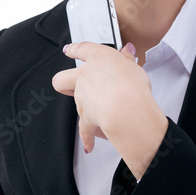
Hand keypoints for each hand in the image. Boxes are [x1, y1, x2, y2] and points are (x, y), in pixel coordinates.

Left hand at [52, 41, 168, 178]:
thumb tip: (126, 52)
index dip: (74, 49)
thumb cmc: (131, 85)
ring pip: (76, 105)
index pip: (82, 49)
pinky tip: (89, 145)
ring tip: (105, 116)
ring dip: (87, 110)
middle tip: (69, 86)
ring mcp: (82, 98)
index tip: (69, 50)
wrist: (125, 109)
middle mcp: (85, 77)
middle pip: (61, 79)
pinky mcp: (86, 119)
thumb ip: (127, 60)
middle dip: (63, 84)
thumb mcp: (134, 67)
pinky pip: (85, 131)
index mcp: (98, 59)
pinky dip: (88, 139)